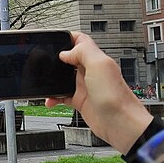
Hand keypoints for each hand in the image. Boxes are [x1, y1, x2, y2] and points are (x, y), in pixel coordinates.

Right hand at [45, 32, 150, 153]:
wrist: (121, 124)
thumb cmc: (116, 97)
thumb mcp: (100, 66)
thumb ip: (83, 52)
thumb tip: (65, 52)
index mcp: (96, 59)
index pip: (81, 41)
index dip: (67, 38)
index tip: (53, 39)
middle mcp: (90, 71)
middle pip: (69, 58)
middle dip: (54, 58)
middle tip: (42, 61)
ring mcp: (84, 86)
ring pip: (62, 77)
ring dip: (51, 79)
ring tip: (43, 82)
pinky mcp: (80, 101)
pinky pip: (61, 96)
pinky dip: (52, 97)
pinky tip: (50, 100)